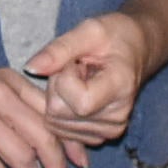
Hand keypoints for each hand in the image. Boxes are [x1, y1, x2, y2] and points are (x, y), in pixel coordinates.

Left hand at [30, 0, 167, 147]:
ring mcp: (108, 131)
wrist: (137, 50)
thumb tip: (30, 68)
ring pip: (55, 123)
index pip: (78, 101)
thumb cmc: (115, 35)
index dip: (65, 76)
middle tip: (76, 68)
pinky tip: (77, 93)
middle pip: (59, 113)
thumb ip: (59, 49)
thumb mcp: (89, 30)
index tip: (76, 59)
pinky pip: (59, 130)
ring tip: (79, 79)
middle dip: (57, 85)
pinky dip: (60, 110)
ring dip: (58, 97)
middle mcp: (117, 117)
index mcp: (121, 88)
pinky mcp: (98, 137)